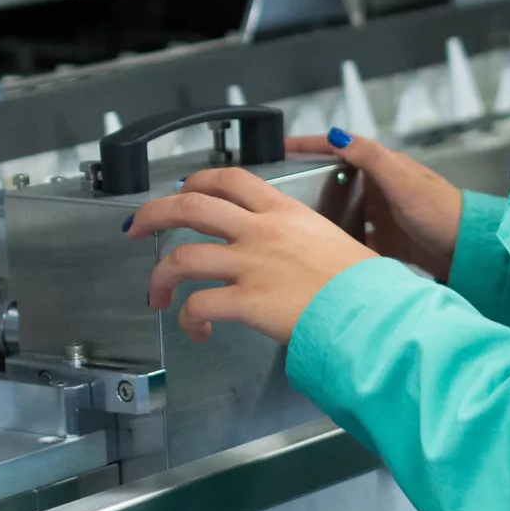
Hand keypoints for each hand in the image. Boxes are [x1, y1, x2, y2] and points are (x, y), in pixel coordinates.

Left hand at [127, 167, 376, 345]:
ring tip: (157, 294)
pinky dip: (188, 319)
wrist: (372, 312)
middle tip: (137, 227)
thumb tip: (296, 254)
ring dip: (159, 276)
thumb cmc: (363, 285)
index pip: (230, 179)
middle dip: (153, 213)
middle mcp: (261, 231)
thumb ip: (304, 239)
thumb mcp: (333, 241)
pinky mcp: (246, 301)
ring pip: (182, 257)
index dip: (196, 181)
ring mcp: (250, 265)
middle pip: (191, 206)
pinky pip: (198, 306)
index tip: (182, 191)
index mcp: (284, 213)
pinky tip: (196, 330)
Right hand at [292, 129, 463, 282]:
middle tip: (283, 187)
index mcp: (385, 168)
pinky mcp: (388, 240)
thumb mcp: (403, 182)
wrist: (467, 250)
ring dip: (325, 214)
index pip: (342, 148)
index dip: (312, 145)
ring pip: (345, 209)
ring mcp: (384, 214)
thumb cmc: (442, 212)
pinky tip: (328, 249)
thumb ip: (372, 158)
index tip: (284, 145)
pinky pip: (356, 238)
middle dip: (311, 180)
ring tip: (298, 221)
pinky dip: (342, 240)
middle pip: (339, 179)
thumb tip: (338, 136)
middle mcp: (382, 188)